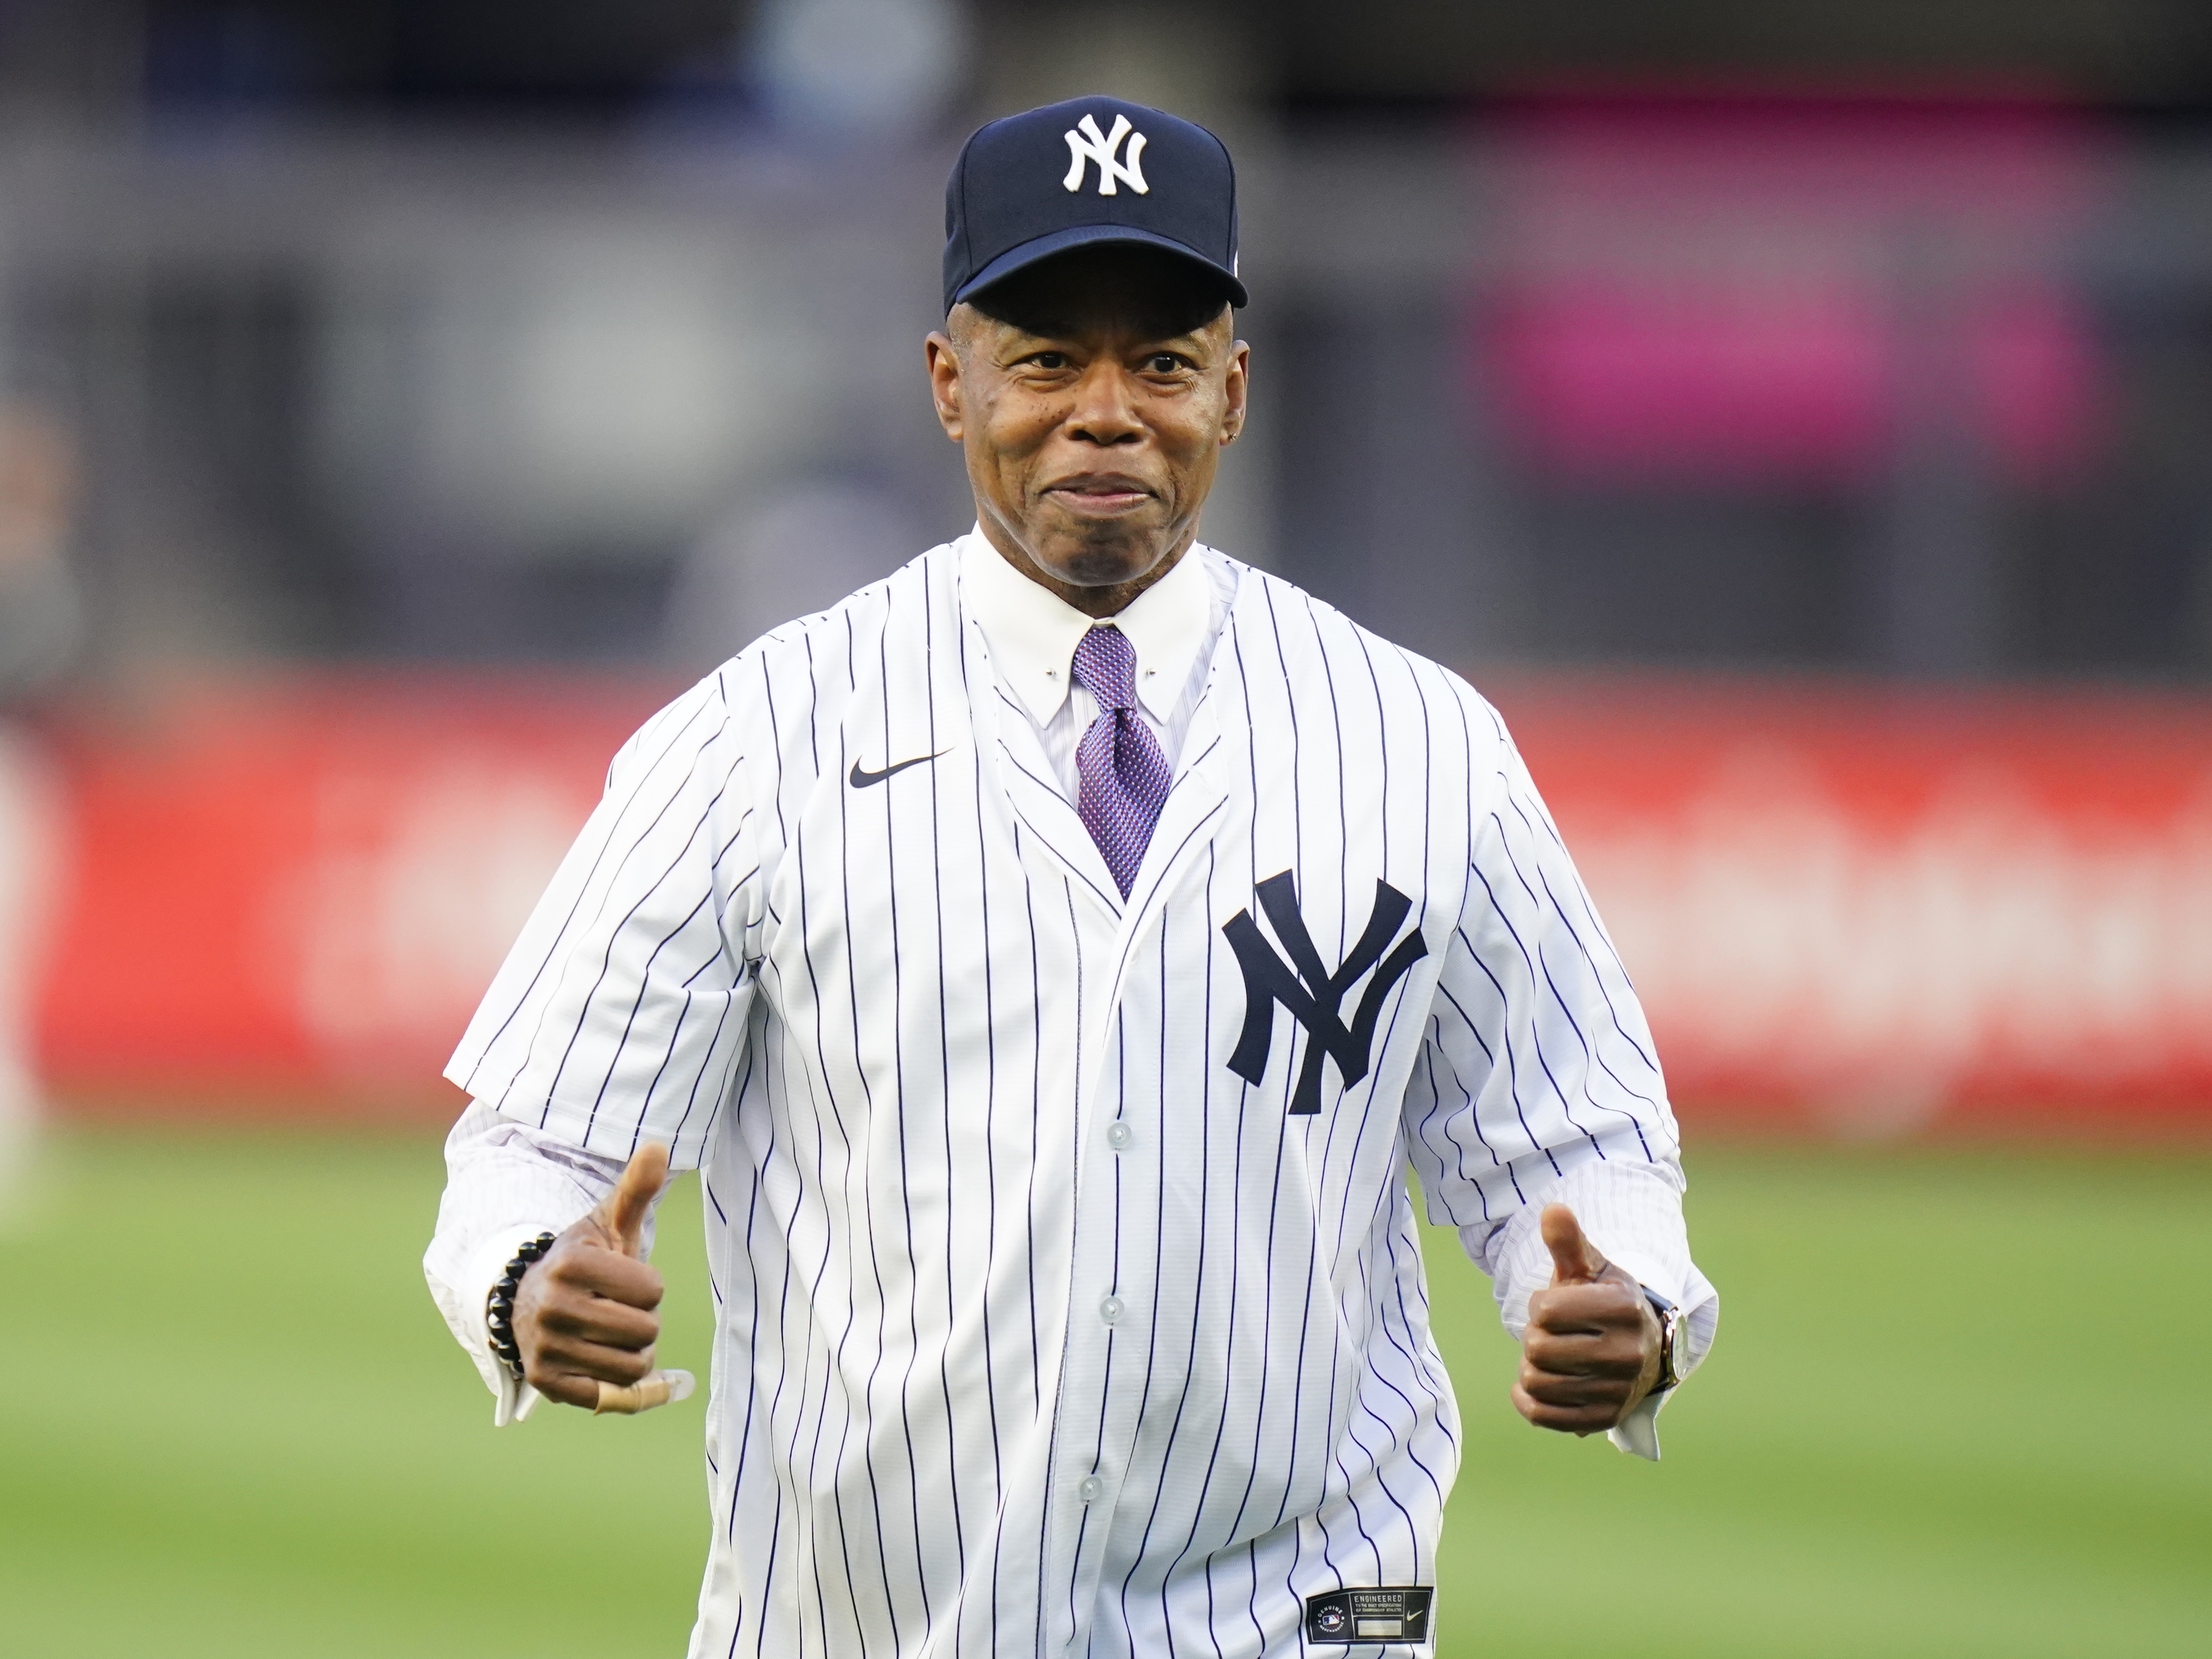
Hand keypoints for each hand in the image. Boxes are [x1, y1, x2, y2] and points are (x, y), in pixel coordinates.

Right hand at [513, 1143, 689, 1413]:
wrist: (528, 1298)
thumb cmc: (583, 1260)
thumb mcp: (607, 1223)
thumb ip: (635, 1190)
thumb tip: (660, 1146)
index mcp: (571, 1263)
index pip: (652, 1291)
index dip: (648, 1287)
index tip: (623, 1280)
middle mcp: (551, 1306)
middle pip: (645, 1331)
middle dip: (644, 1322)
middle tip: (618, 1310)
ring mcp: (544, 1347)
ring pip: (633, 1366)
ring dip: (635, 1352)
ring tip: (611, 1333)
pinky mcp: (546, 1383)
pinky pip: (613, 1396)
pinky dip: (627, 1387)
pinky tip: (616, 1366)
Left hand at [1513, 1203, 1662, 1435]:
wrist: (1641, 1346)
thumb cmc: (1604, 1300)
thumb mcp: (1590, 1267)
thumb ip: (1568, 1242)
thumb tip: (1552, 1210)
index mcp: (1624, 1309)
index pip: (1546, 1310)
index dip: (1540, 1305)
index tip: (1556, 1306)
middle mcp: (1627, 1353)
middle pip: (1538, 1348)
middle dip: (1535, 1336)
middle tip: (1554, 1333)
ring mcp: (1618, 1391)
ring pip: (1537, 1383)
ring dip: (1531, 1368)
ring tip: (1551, 1356)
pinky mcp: (1604, 1419)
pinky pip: (1541, 1415)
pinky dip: (1526, 1400)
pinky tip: (1534, 1383)